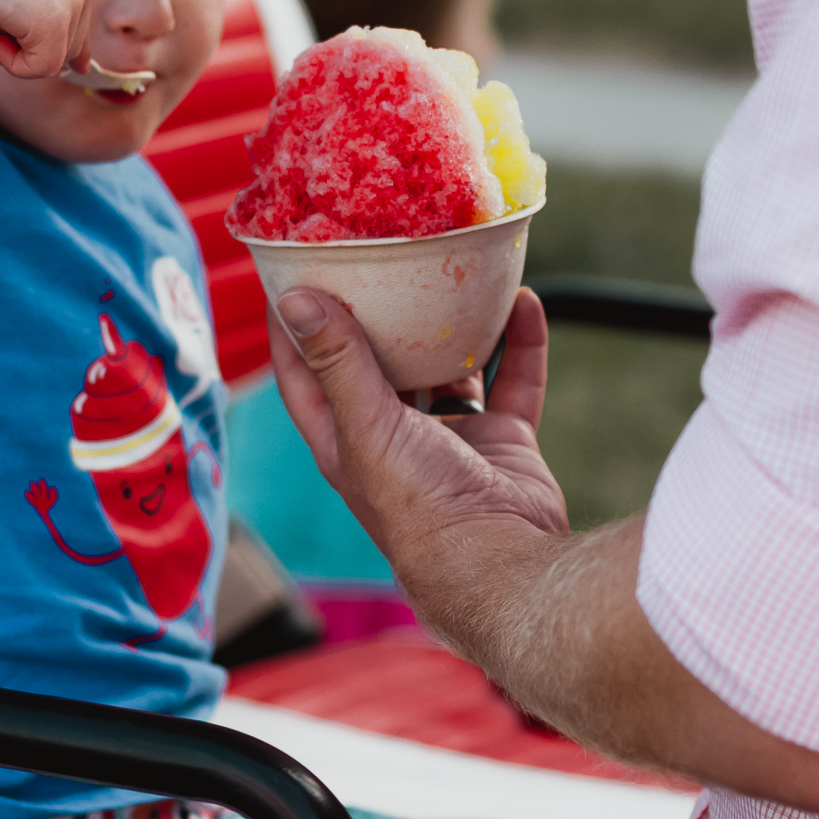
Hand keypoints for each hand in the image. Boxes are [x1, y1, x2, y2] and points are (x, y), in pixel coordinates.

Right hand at [0, 0, 94, 78]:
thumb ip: (38, 5)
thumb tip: (75, 60)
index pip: (80, 14)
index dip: (58, 38)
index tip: (39, 52)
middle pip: (71, 39)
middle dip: (27, 44)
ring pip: (55, 56)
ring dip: (12, 52)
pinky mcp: (55, 20)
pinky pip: (41, 66)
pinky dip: (9, 62)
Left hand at [269, 287, 567, 585]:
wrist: (501, 562)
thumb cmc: (419, 507)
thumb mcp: (367, 426)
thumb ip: (338, 361)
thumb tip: (295, 298)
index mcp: (347, 440)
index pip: (307, 374)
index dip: (295, 327)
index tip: (294, 271)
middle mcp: (394, 438)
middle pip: (381, 364)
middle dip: (382, 314)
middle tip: (384, 256)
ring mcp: (452, 441)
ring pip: (451, 368)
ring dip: (455, 327)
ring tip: (456, 273)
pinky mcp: (504, 442)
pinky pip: (513, 381)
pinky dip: (520, 343)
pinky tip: (524, 302)